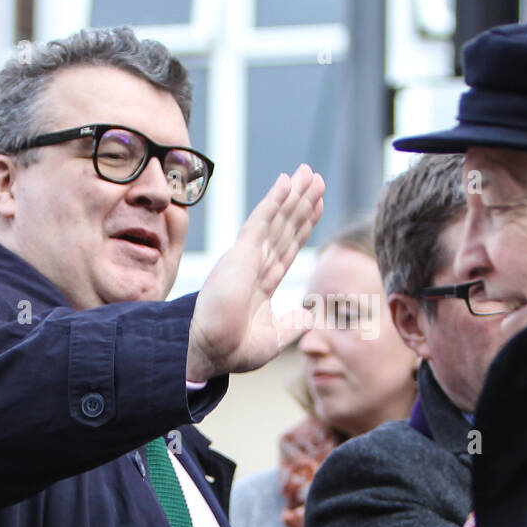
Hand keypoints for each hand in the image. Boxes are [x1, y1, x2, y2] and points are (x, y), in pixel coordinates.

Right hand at [187, 163, 324, 380]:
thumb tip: (311, 314)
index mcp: (261, 283)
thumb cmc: (234, 350)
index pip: (287, 247)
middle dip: (301, 203)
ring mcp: (247, 258)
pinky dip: (274, 201)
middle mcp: (254, 265)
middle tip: (316, 178)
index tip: (316, 206)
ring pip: (276, 219)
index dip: (303, 225)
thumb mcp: (274, 338)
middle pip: (285, 228)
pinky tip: (285, 182)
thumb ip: (293, 324)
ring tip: (309, 173)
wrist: (210, 353)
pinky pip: (260, 222)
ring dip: (294, 196)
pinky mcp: (240, 255)